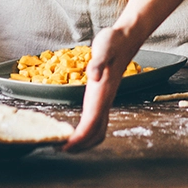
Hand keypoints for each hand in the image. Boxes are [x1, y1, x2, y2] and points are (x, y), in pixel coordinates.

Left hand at [64, 26, 142, 151]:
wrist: (126, 38)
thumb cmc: (114, 42)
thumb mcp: (104, 47)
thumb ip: (98, 62)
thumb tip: (94, 75)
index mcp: (103, 93)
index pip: (91, 123)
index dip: (79, 138)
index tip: (65, 147)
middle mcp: (105, 100)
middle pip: (95, 132)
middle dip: (80, 145)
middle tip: (60, 150)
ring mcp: (106, 99)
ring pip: (98, 129)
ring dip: (85, 141)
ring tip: (67, 145)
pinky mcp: (104, 95)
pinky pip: (97, 120)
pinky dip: (88, 131)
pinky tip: (78, 129)